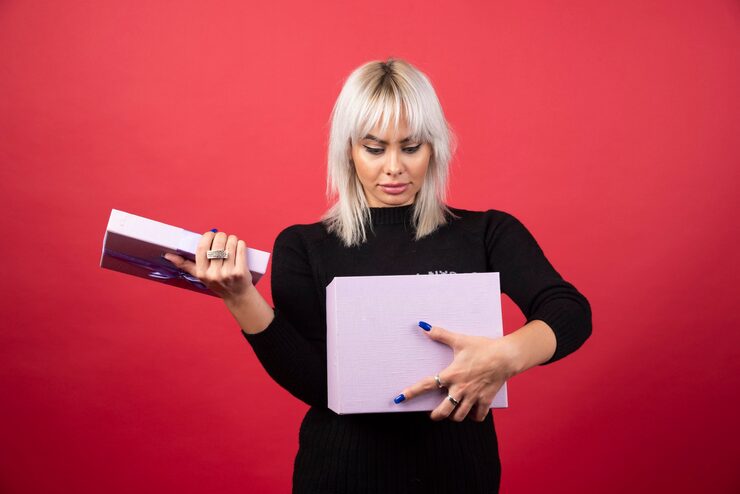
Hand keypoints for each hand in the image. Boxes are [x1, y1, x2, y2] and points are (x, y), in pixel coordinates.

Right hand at [163, 230, 252, 301]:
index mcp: (202, 273)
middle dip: (221, 236)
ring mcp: (228, 273)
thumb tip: (168, 255)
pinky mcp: (241, 272)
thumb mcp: (200, 275)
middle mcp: (214, 274)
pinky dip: (240, 244)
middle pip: (217, 243)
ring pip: (230, 244)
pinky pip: (241, 248)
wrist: (237, 296)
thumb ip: (185, 264)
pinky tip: (238, 245)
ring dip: (231, 239)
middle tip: (222, 237)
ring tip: (231, 241)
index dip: (207, 237)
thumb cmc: (217, 282)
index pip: (202, 248)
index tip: (211, 234)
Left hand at [396, 322, 518, 421]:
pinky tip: (471, 412)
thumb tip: (424, 326)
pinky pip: (478, 416)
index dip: (412, 392)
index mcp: (451, 374)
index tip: (401, 398)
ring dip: (453, 416)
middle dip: (435, 415)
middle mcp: (460, 388)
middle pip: (443, 410)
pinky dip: (473, 417)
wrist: (506, 356)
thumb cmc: (483, 347)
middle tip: (432, 414)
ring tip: (451, 412)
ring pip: (459, 416)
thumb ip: (441, 334)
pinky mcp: (485, 400)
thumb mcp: (460, 340)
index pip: (427, 385)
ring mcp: (473, 396)